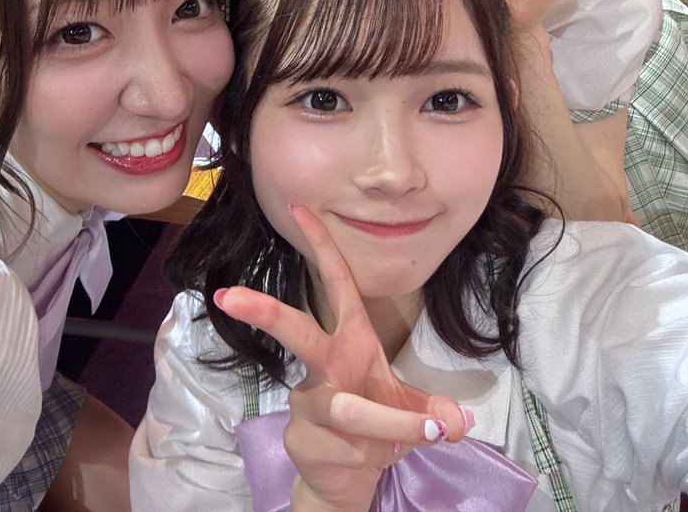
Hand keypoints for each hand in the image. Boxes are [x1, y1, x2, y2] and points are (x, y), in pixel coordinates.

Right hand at [215, 205, 469, 511]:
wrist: (345, 478)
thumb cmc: (376, 425)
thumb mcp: (414, 412)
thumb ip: (434, 412)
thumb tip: (457, 422)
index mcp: (350, 341)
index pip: (334, 284)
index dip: (321, 246)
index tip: (299, 208)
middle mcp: (325, 366)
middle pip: (296, 332)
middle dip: (266, 313)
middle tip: (231, 296)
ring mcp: (308, 403)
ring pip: (346, 410)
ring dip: (390, 425)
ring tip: (426, 434)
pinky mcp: (301, 439)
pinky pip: (347, 448)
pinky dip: (374, 458)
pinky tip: (371, 463)